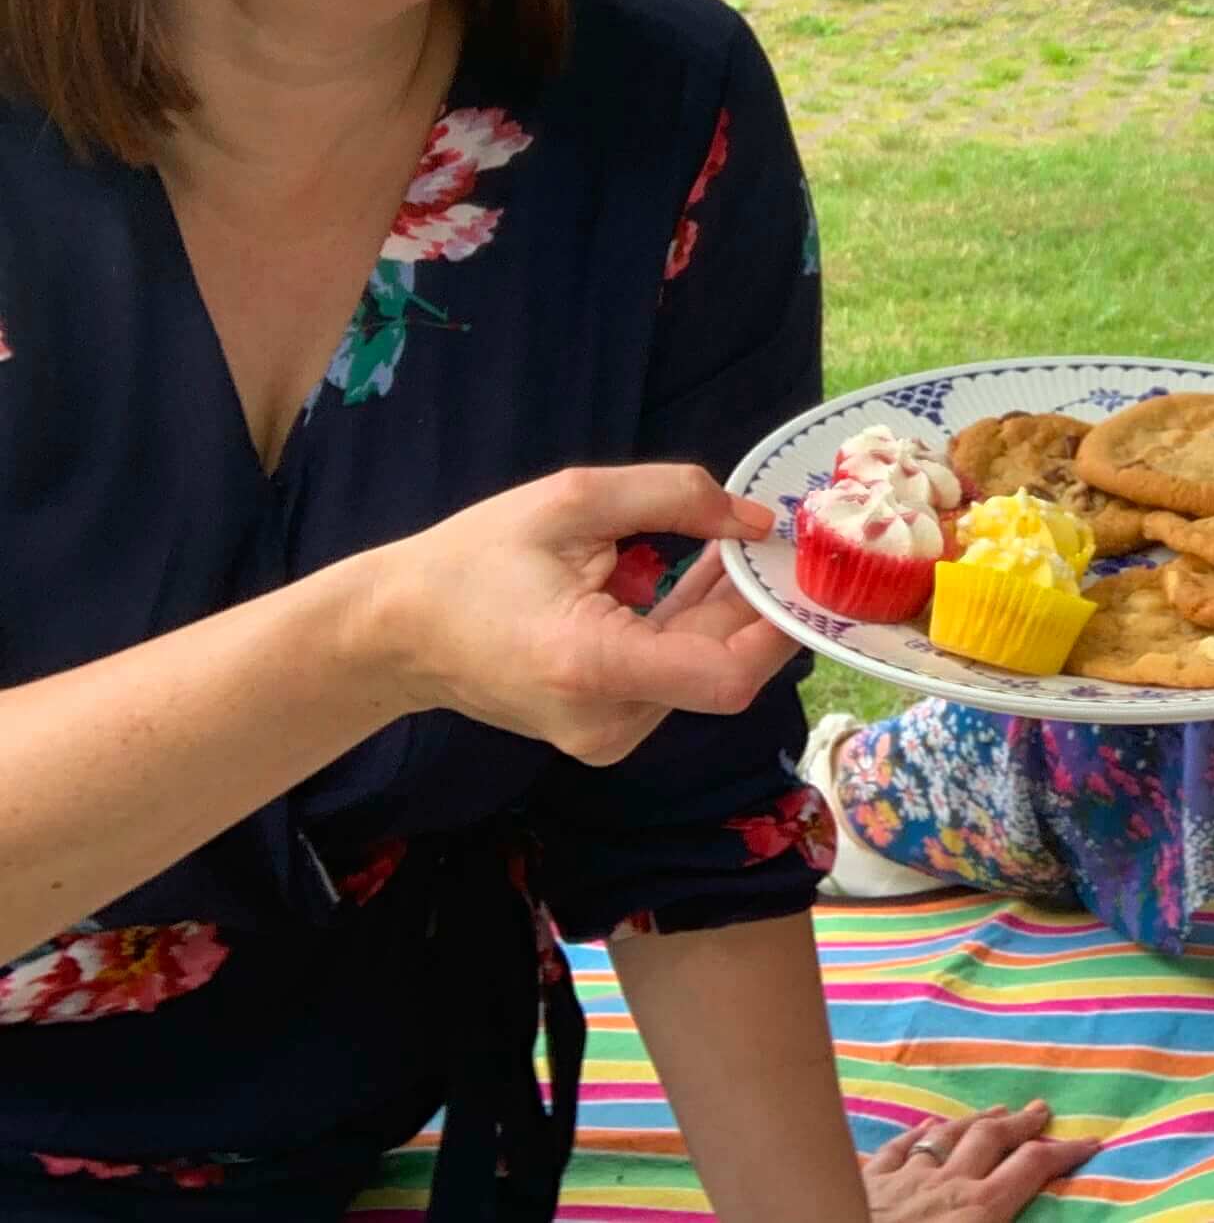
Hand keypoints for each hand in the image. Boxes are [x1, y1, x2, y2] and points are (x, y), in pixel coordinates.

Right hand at [357, 464, 800, 763]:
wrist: (395, 633)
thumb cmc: (474, 560)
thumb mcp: (572, 501)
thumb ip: (674, 498)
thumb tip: (756, 519)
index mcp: (591, 666)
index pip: (726, 676)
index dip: (777, 627)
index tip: (798, 567)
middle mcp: (605, 719)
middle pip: (721, 668)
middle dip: (756, 602)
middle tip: (776, 536)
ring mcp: (605, 735)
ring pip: (701, 672)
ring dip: (727, 611)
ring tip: (731, 542)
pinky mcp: (605, 732)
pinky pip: (674, 677)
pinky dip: (694, 628)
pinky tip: (700, 573)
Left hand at [862, 1102, 1098, 1219]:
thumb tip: (1025, 1210)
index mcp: (977, 1210)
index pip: (1031, 1170)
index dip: (1064, 1153)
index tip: (1090, 1141)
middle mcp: (945, 1184)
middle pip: (991, 1141)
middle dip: (1021, 1124)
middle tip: (1042, 1109)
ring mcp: (903, 1178)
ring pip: (946, 1136)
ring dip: (974, 1121)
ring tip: (995, 1110)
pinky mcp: (866, 1181)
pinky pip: (897, 1148)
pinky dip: (917, 1134)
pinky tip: (925, 1125)